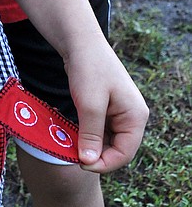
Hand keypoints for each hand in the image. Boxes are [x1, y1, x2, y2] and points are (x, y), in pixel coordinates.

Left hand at [66, 45, 148, 172]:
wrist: (80, 43)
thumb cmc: (89, 69)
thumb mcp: (89, 104)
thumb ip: (91, 135)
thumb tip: (89, 162)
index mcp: (136, 117)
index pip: (125, 153)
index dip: (104, 164)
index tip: (80, 164)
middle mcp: (131, 117)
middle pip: (117, 150)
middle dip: (96, 156)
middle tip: (72, 155)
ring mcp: (120, 113)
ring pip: (107, 142)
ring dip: (90, 146)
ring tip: (71, 145)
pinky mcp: (107, 110)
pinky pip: (99, 131)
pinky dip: (87, 135)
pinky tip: (72, 135)